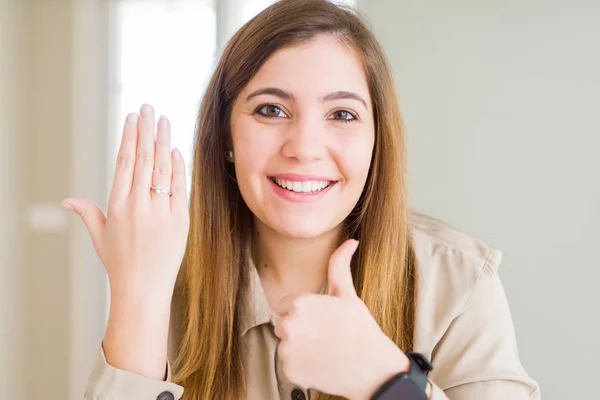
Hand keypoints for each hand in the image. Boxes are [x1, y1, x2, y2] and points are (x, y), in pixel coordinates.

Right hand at [61, 104, 188, 299]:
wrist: (143, 290)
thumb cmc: (120, 263)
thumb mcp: (99, 237)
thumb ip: (87, 213)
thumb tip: (66, 201)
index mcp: (117, 206)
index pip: (124, 163)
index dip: (129, 138)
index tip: (132, 118)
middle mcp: (138, 205)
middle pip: (143, 159)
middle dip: (146, 130)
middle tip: (149, 108)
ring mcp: (161, 212)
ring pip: (162, 169)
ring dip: (164, 141)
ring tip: (164, 120)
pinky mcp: (180, 220)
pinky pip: (180, 188)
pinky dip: (178, 168)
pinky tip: (177, 150)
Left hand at [274, 240, 410, 399]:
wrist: (373, 368)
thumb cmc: (360, 329)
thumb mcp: (347, 294)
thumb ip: (339, 265)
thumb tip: (350, 241)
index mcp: (299, 304)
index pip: (289, 306)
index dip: (306, 314)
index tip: (323, 321)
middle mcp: (288, 326)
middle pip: (284, 326)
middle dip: (301, 330)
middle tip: (325, 336)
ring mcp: (287, 351)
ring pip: (286, 346)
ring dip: (300, 349)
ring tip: (324, 350)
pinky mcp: (289, 372)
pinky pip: (289, 366)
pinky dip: (302, 367)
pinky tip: (321, 364)